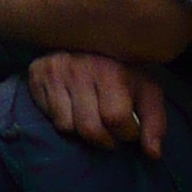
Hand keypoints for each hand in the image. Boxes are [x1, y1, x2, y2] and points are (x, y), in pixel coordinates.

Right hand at [28, 53, 167, 156]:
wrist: (91, 37)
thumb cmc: (123, 73)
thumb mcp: (146, 92)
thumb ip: (155, 123)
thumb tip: (152, 154)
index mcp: (111, 70)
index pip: (116, 119)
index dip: (126, 133)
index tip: (128, 127)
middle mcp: (80, 66)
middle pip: (90, 128)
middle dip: (104, 139)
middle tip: (108, 129)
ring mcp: (55, 68)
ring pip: (67, 126)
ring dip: (82, 130)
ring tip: (91, 116)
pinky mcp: (37, 72)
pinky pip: (49, 116)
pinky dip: (62, 118)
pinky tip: (72, 106)